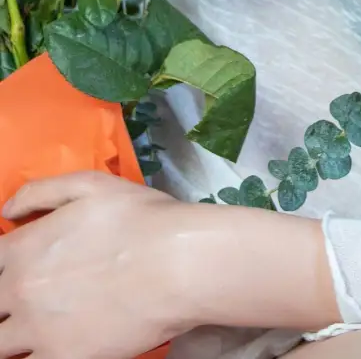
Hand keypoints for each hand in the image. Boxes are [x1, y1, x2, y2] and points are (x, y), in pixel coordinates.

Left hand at [0, 171, 198, 358]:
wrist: (178, 264)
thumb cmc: (140, 218)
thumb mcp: (91, 185)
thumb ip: (40, 192)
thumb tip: (7, 210)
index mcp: (23, 248)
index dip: (3, 267)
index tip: (16, 273)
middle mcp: (20, 291)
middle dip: (4, 303)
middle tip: (30, 299)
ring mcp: (38, 332)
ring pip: (0, 345)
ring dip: (11, 337)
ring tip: (33, 328)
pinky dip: (31, 357)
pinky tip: (48, 347)